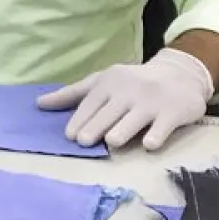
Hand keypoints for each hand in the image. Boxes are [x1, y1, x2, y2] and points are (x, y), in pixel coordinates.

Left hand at [37, 49, 213, 150]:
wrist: (179, 75)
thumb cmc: (132, 82)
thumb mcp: (102, 82)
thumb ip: (72, 94)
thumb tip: (38, 104)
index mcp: (109, 83)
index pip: (91, 103)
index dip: (80, 119)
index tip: (70, 136)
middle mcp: (129, 91)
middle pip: (109, 112)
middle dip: (96, 126)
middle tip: (84, 142)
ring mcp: (152, 102)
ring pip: (134, 118)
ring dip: (123, 129)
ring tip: (111, 142)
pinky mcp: (173, 113)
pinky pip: (163, 126)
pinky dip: (156, 135)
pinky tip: (149, 145)